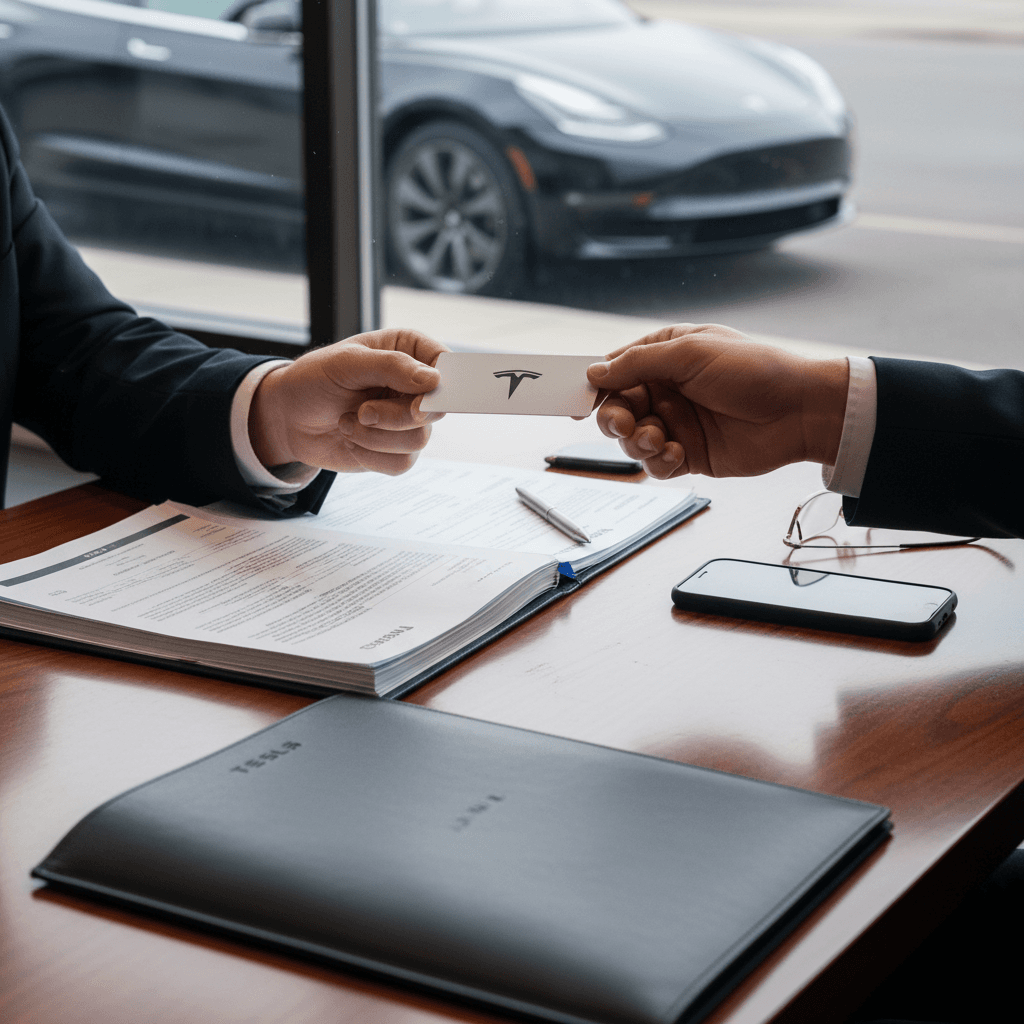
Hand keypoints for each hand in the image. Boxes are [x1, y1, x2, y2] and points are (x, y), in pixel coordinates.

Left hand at [249, 328, 446, 475]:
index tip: (419, 402)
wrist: (288, 418)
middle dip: (395, 417)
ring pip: (419, 440)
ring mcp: (407, 420)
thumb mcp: (346, 363)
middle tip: (364, 411)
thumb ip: (391, 367)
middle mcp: (415, 386)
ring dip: (375, 437)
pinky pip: (402, 463)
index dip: (441, 386)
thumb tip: (433, 381)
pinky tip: (352, 441)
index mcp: (409, 351)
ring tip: (348, 422)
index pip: (446, 364)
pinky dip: (371, 456)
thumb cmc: (314, 380)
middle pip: (436, 409)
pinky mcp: (396, 450)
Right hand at [587, 323, 848, 479]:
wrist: (800, 411)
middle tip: (624, 423)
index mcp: (665, 356)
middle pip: (616, 408)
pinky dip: (659, 462)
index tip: (577, 400)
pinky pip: (655, 464)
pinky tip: (679, 454)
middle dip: (614, 418)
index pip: (616, 370)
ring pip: (631, 439)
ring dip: (637, 441)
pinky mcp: (689, 455)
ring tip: (659, 439)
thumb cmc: (754, 370)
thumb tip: (595, 372)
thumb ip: (638, 363)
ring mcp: (677, 423)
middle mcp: (666, 390)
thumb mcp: (691, 353)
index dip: (594, 385)